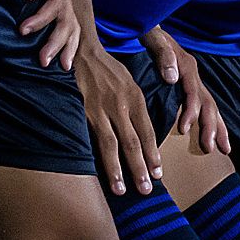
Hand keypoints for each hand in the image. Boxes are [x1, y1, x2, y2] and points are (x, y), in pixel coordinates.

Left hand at [8, 0, 80, 66]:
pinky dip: (66, 42)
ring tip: (60, 67)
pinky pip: (66, 26)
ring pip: (72, 27)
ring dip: (67, 47)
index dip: (40, 19)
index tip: (23, 30)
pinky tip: (61, 57)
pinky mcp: (56, 4)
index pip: (55, 5)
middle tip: (44, 61)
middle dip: (57, 43)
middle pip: (68, 21)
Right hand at [71, 41, 160, 196]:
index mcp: (136, 97)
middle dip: (140, 168)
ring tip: (122, 190)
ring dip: (118, 170)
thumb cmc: (105, 67)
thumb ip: (136, 103)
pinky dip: (97, 156)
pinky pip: (93, 137)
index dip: (153, 154)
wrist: (82, 49)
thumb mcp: (128, 80)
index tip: (157, 173)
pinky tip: (96, 171)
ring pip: (113, 144)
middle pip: (133, 142)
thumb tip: (143, 128)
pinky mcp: (85, 109)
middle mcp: (122, 104)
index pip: (148, 132)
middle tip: (146, 190)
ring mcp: (102, 108)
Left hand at [145, 26, 227, 156]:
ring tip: (221, 149)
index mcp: (187, 67)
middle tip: (210, 147)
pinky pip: (204, 107)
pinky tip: (214, 139)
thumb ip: (163, 55)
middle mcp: (194, 76)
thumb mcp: (154, 39)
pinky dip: (211, 123)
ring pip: (211, 108)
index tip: (183, 129)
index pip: (193, 93)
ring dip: (216, 129)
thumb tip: (172, 78)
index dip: (191, 111)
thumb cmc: (150, 35)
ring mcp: (194, 82)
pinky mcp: (190, 88)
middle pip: (208, 103)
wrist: (150, 29)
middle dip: (211, 127)